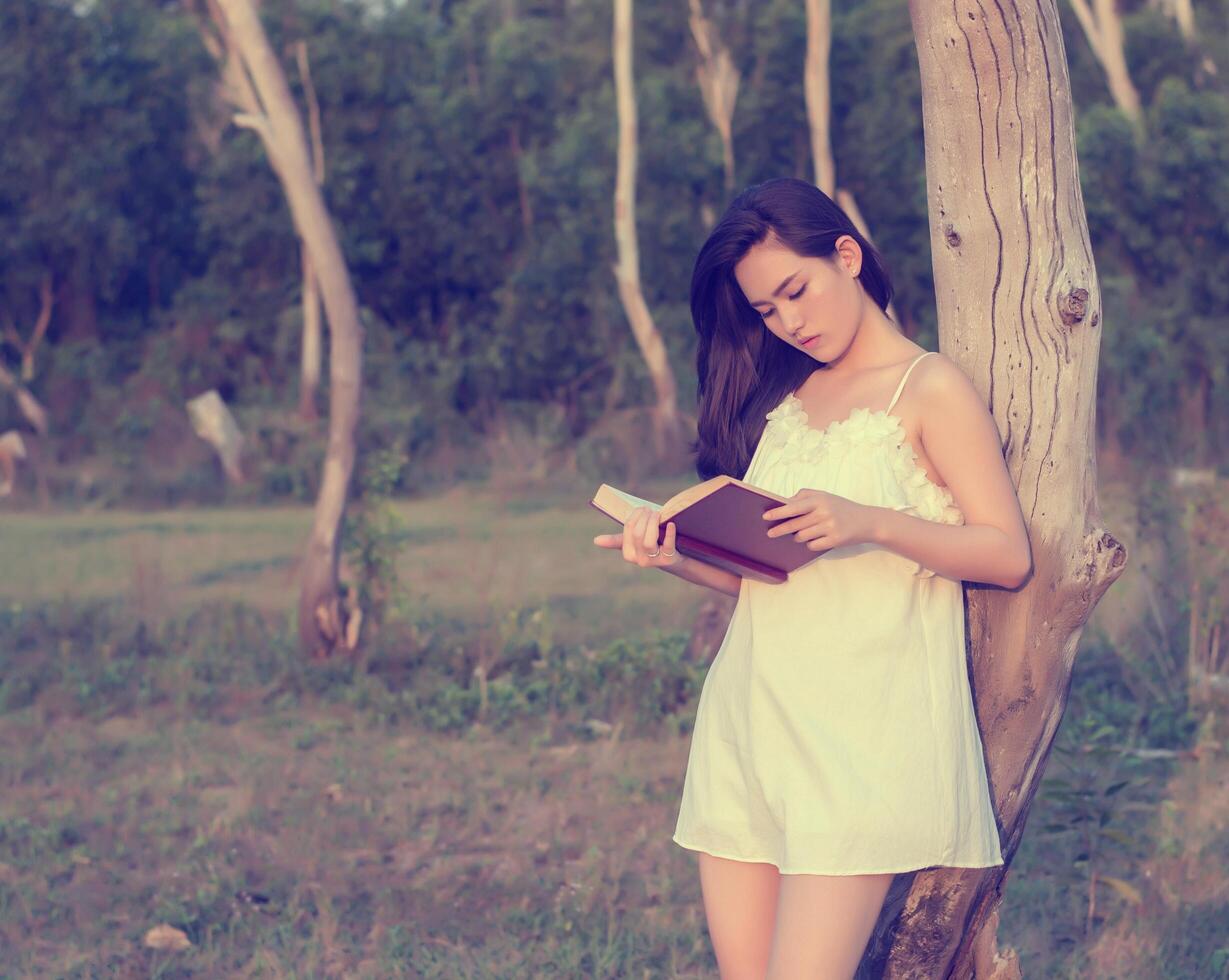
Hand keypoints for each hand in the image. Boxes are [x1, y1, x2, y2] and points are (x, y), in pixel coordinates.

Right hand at [592, 506, 684, 568]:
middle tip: (651, 510)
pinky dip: (669, 533)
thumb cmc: (651, 546)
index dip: (635, 516)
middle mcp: (639, 559)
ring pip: (648, 541)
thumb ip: (617, 540)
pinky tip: (671, 523)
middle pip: (637, 534)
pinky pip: (667, 545)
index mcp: (628, 553)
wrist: (673, 560)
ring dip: (653, 523)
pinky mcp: (668, 559)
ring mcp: (653, 561)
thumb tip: (595, 541)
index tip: (642, 508)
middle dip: (644, 518)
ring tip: (658, 514)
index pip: (628, 529)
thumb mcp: (634, 543)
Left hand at [761, 489, 876, 551]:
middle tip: (770, 533)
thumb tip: (783, 504)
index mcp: (820, 500)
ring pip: (802, 537)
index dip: (778, 512)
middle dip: (780, 530)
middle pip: (795, 525)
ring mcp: (830, 527)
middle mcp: (824, 513)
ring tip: (802, 533)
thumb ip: (804, 496)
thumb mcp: (825, 496)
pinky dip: (810, 544)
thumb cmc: (841, 507)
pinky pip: (812, 545)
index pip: (794, 507)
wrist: (867, 521)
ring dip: (798, 537)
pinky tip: (816, 539)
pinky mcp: (835, 540)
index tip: (766, 516)